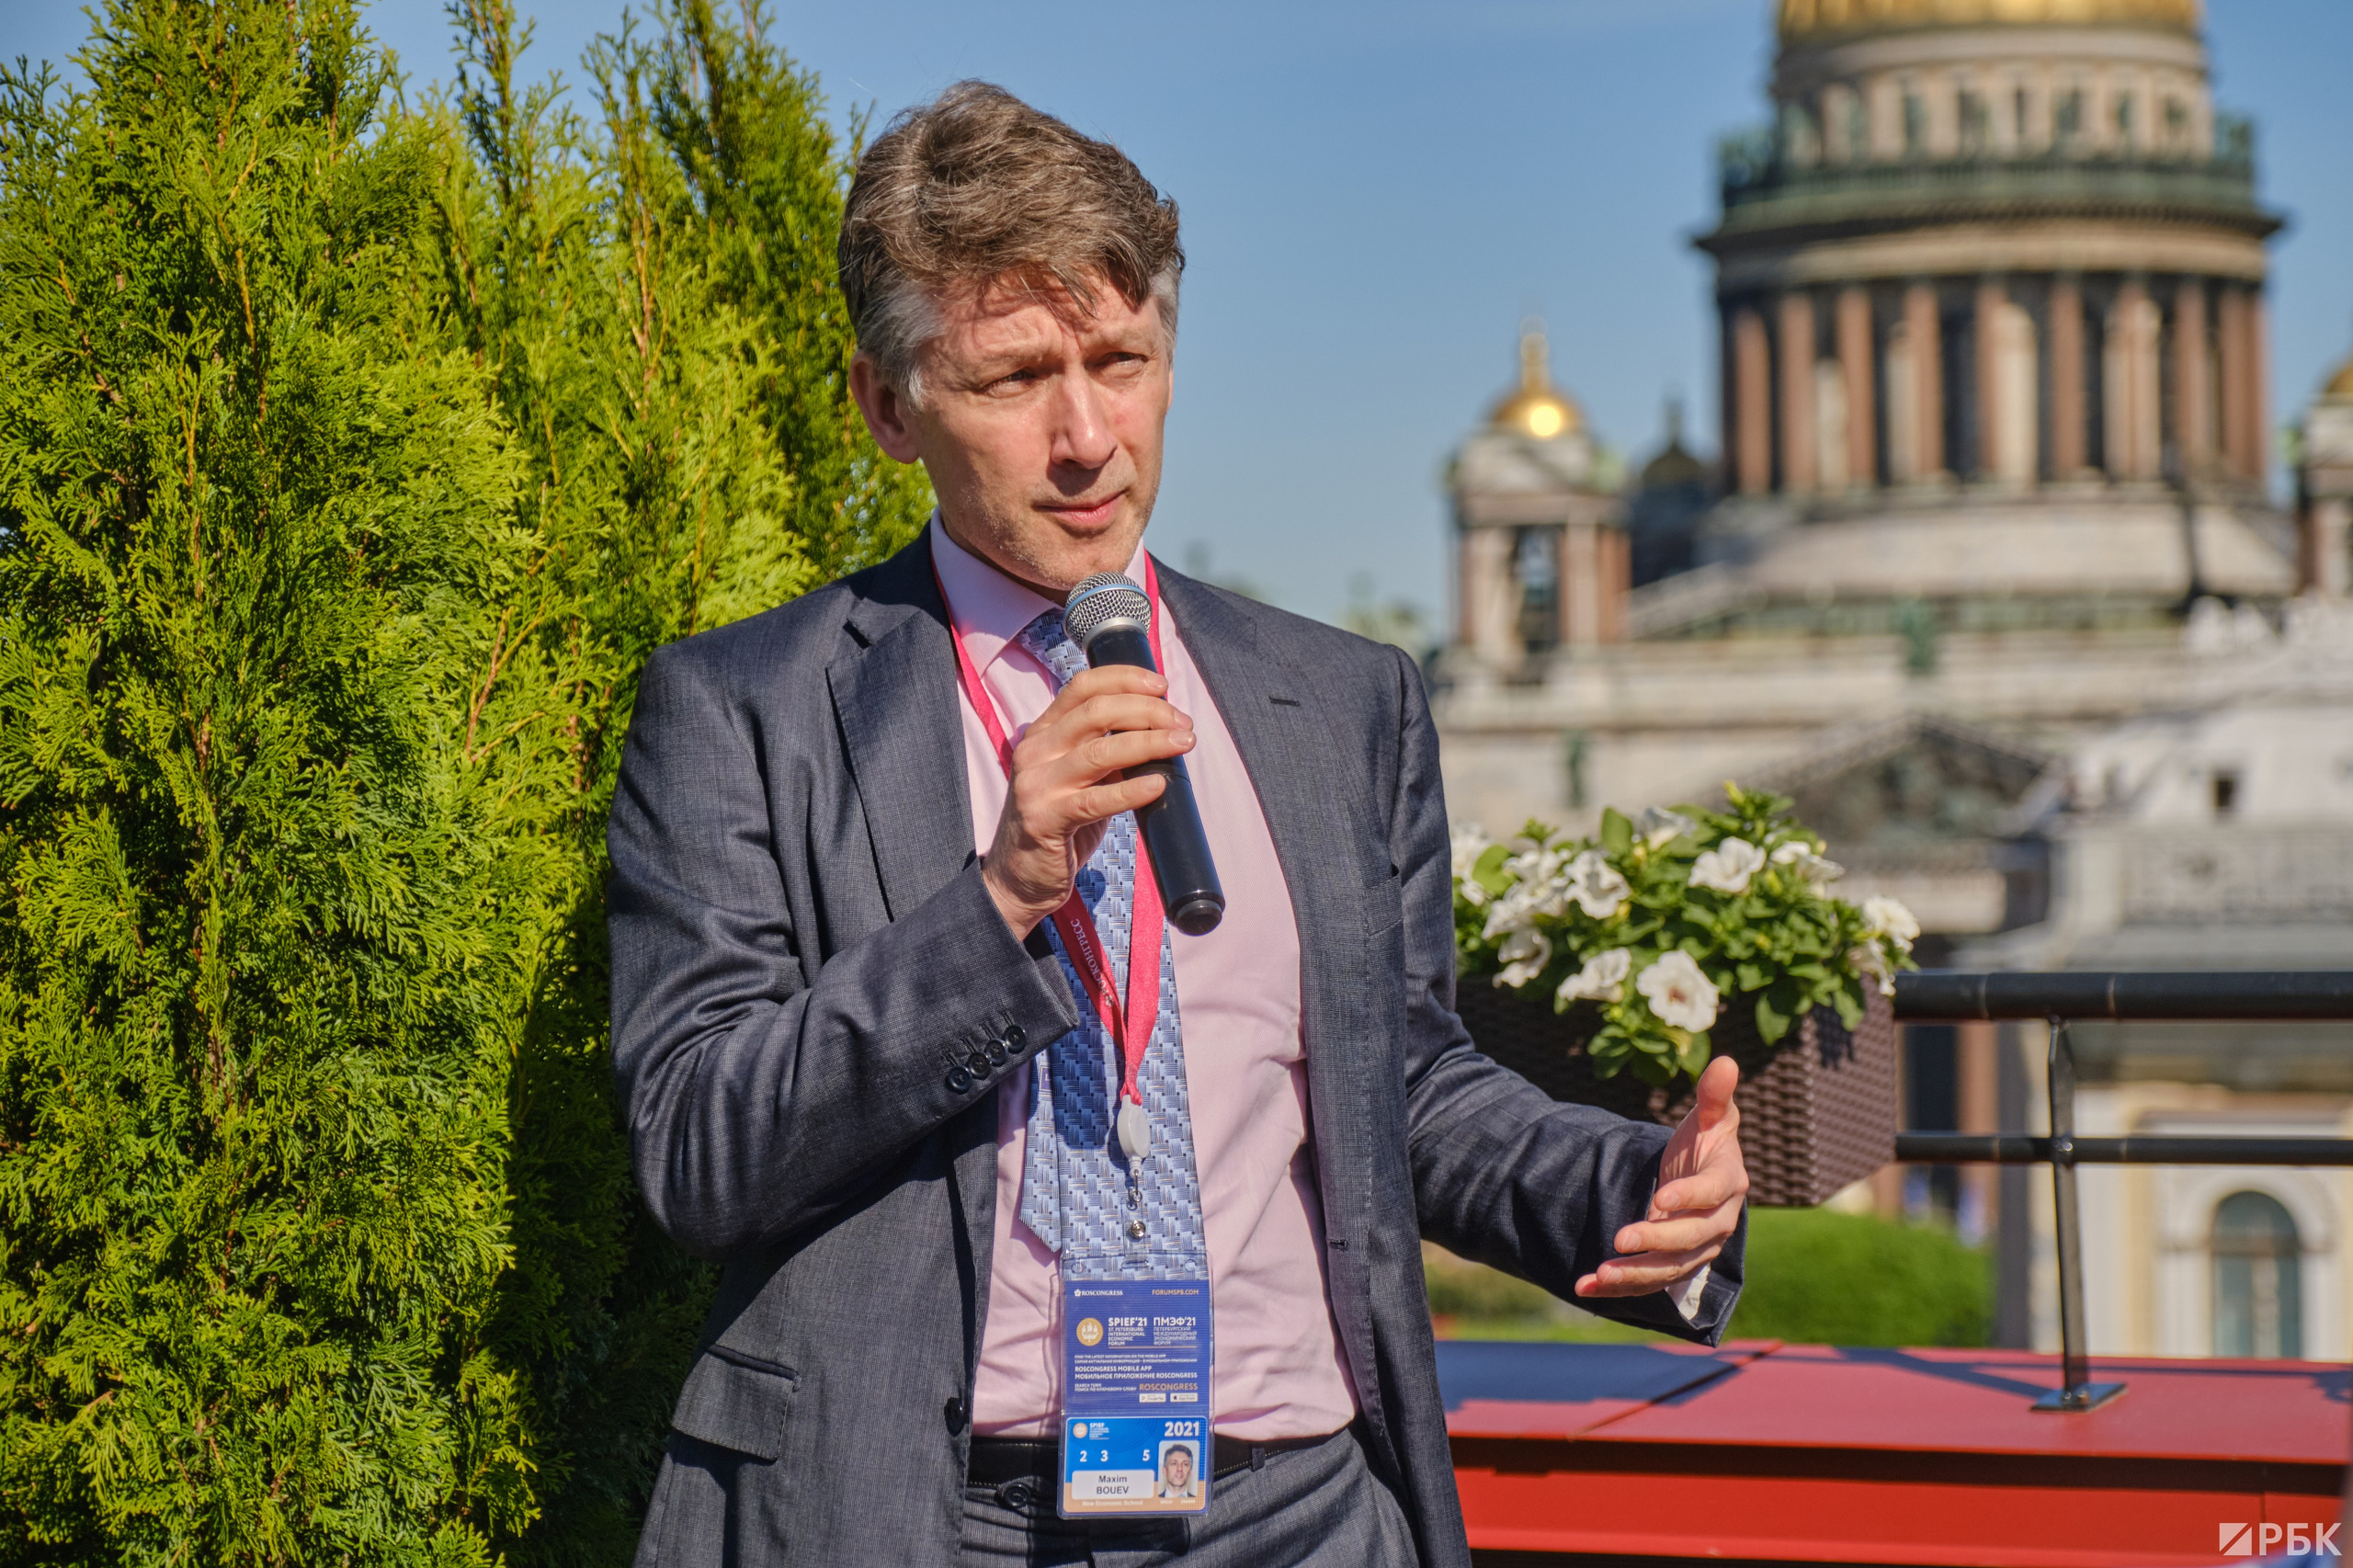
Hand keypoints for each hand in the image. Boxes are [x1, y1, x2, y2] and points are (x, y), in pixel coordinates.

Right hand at [981, 665, 1193, 938]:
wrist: (1018, 877)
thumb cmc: (1059, 823)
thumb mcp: (1079, 777)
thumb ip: (1107, 753)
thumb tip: (1163, 732)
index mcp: (1043, 731)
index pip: (1083, 686)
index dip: (1124, 678)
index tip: (1161, 685)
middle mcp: (1035, 751)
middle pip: (1096, 712)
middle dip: (1147, 711)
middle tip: (1182, 723)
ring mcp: (1037, 784)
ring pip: (1100, 751)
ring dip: (1149, 743)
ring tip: (1182, 744)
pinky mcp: (1044, 819)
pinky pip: (1095, 800)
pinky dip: (1131, 790)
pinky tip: (1158, 785)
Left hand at [1575, 1055, 1747, 1298]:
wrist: (1700, 1178)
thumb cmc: (1705, 1142)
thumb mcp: (1709, 1117)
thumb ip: (1714, 1095)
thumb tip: (1726, 1062)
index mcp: (1728, 1182)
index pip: (1712, 1193)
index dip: (1688, 1196)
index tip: (1660, 1197)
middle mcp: (1718, 1222)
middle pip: (1691, 1239)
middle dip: (1656, 1240)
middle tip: (1620, 1238)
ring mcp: (1697, 1249)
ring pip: (1669, 1268)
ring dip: (1635, 1274)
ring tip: (1599, 1272)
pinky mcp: (1674, 1265)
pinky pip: (1648, 1282)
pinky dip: (1618, 1288)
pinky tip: (1584, 1287)